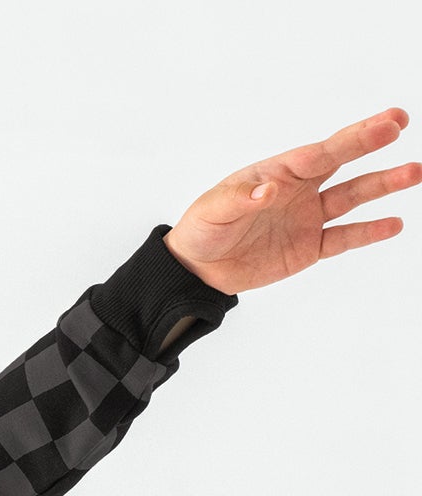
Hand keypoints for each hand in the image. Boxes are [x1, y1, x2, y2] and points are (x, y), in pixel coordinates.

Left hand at [163, 106, 418, 295]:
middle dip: (370, 144)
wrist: (196, 270)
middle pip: (342, 163)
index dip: (352, 138)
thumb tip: (270, 189)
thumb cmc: (202, 230)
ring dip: (382, 185)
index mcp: (278, 172)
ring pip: (351, 198)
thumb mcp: (214, 211)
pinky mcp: (307, 247)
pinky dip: (368, 232)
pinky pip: (343, 238)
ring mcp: (306, 218)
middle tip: (400, 124)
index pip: (321, 152)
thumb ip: (243, 199)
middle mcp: (299, 190)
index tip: (386, 123)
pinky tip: (393, 224)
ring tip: (413, 172)